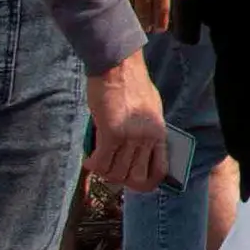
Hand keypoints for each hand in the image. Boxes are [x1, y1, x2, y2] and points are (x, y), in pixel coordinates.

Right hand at [84, 53, 168, 193]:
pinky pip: (101, 162)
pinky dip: (93, 165)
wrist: (119, 66)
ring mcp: (131, 137)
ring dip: (104, 172)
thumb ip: (147, 131)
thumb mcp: (151, 110)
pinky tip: (89, 160)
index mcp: (159, 133)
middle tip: (109, 170)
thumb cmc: (132, 85)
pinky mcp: (111, 133)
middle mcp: (148, 138)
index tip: (132, 182)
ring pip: (116, 174)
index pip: (159, 171)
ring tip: (97, 163)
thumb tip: (139, 152)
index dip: (145, 183)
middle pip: (135, 178)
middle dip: (120, 180)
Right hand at [101, 0, 188, 35]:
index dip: (162, 18)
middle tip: (149, 30)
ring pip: (132, 5)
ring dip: (135, 16)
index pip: (163, 4)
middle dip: (148, 21)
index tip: (161, 28)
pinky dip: (123, 5)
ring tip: (137, 25)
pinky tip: (123, 10)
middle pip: (146, 8)